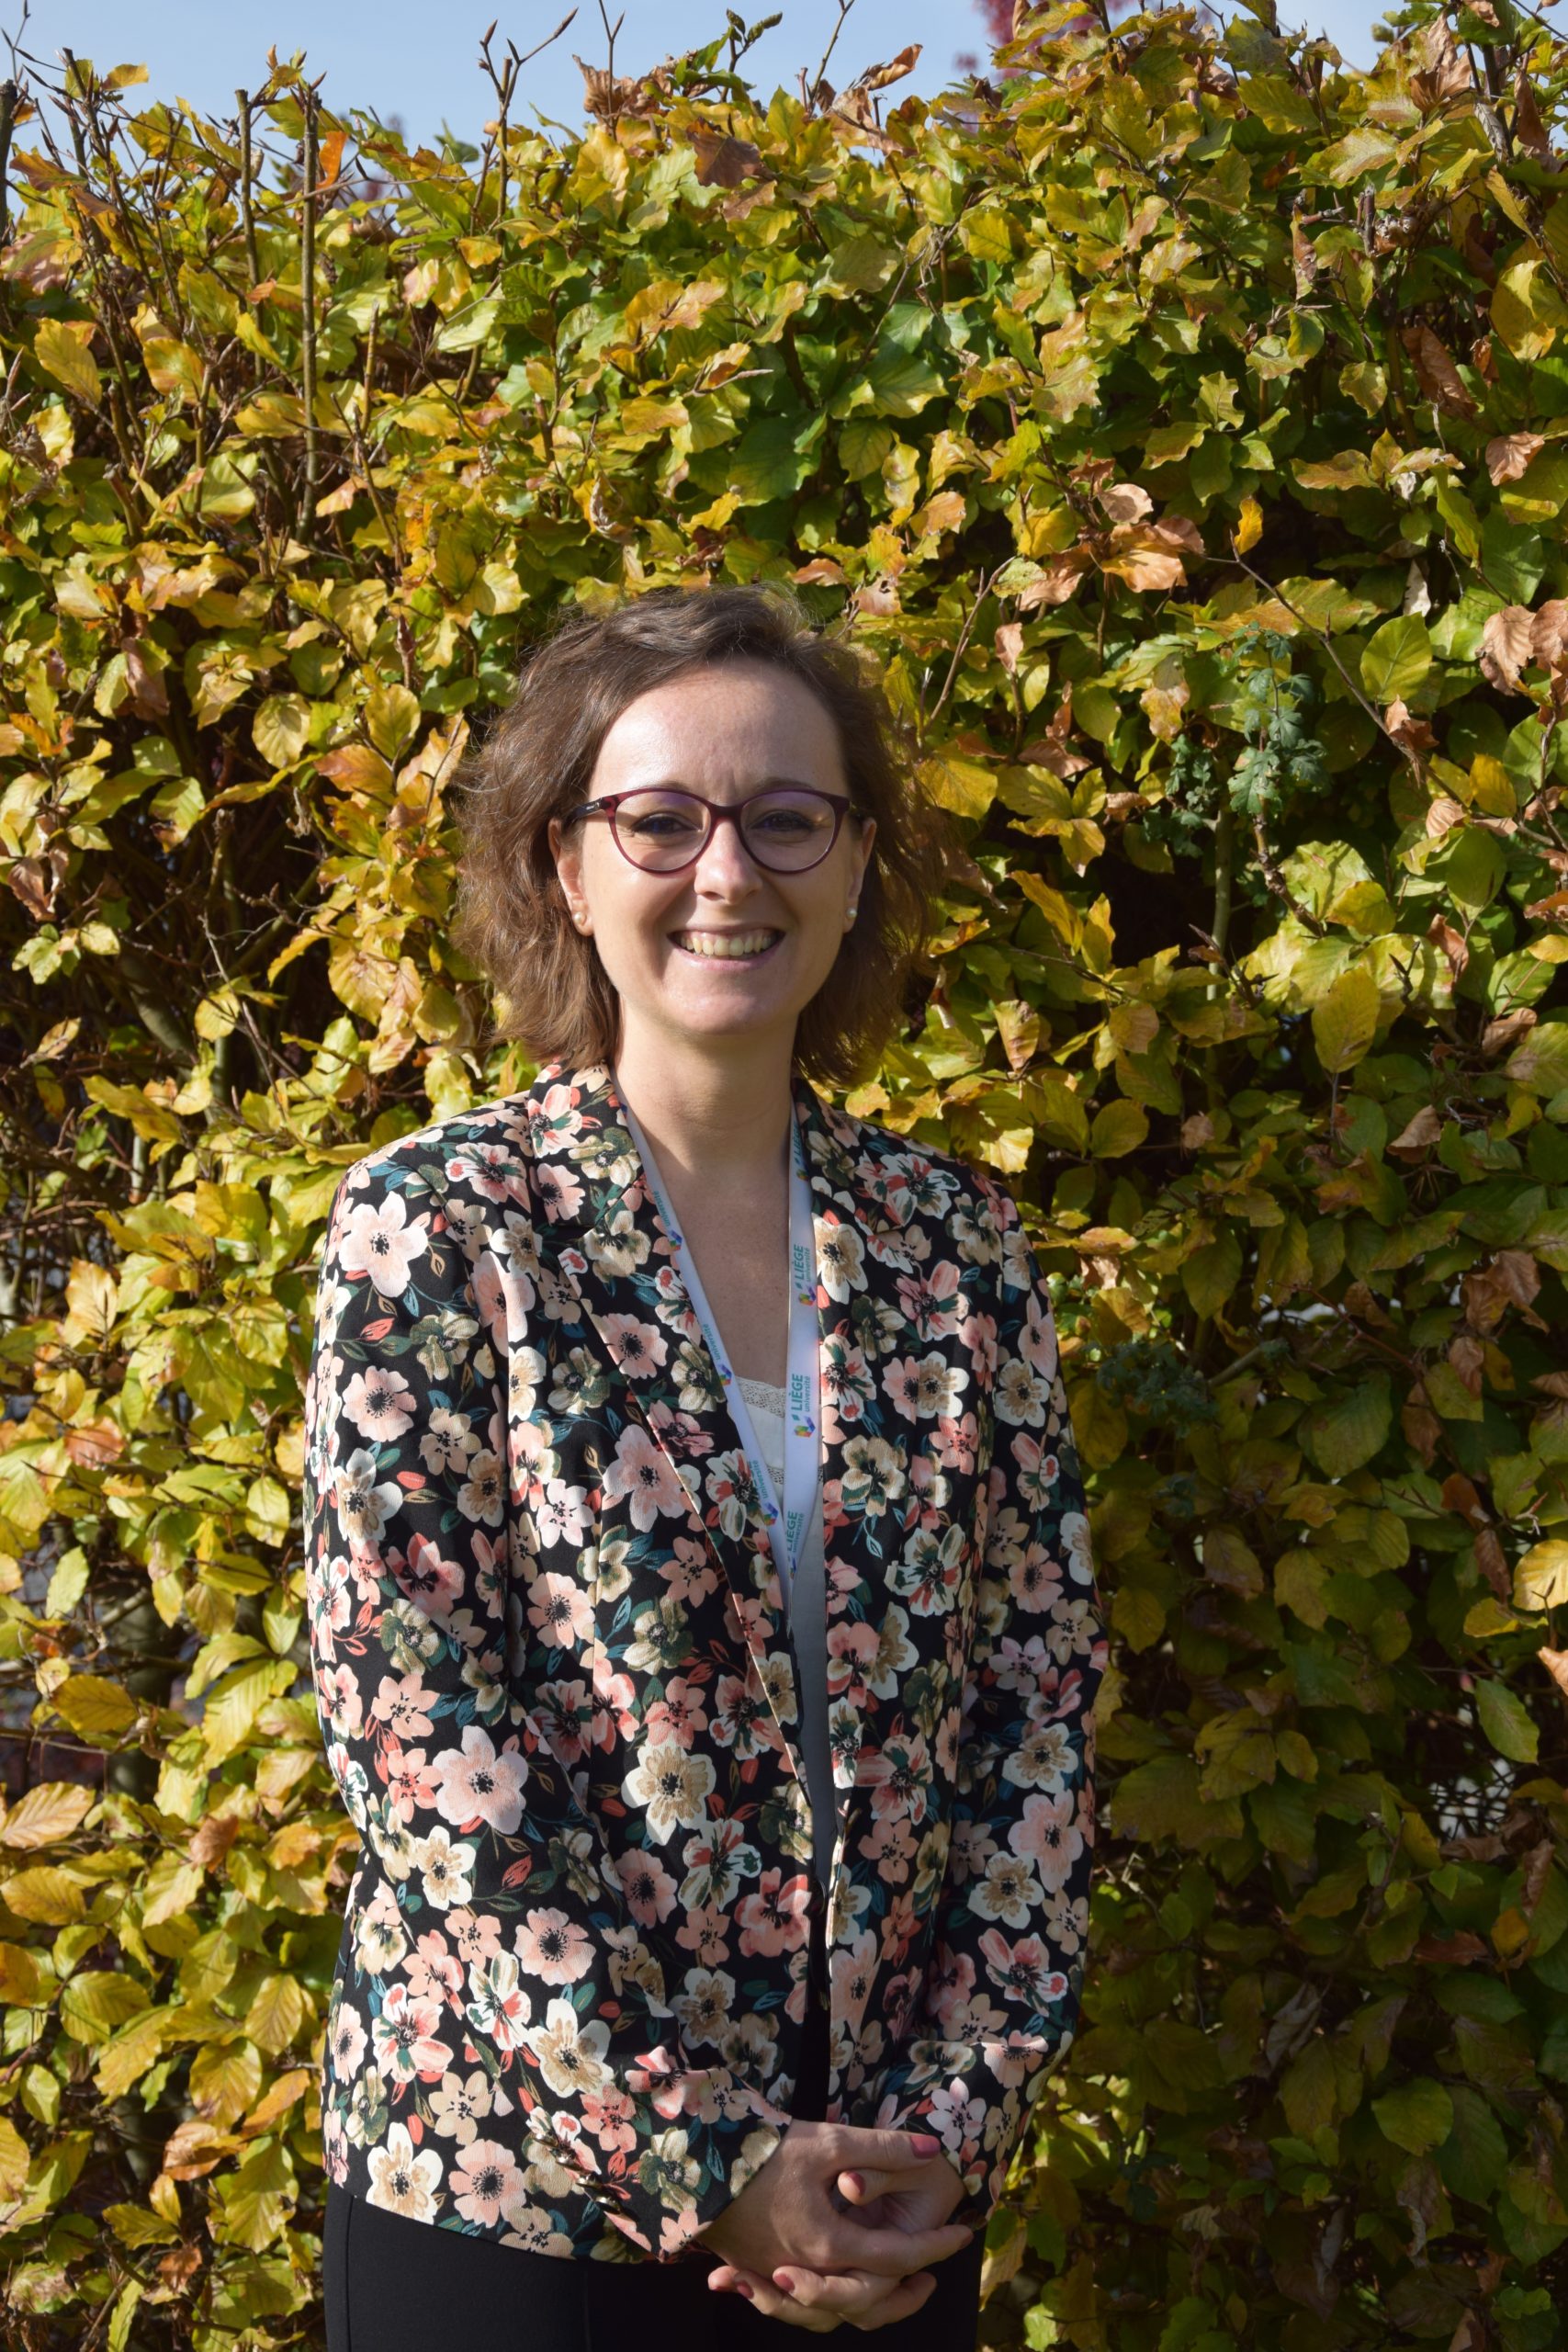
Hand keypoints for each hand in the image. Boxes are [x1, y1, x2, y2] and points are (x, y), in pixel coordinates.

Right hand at [700, 2125, 970, 2332]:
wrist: (694, 2160)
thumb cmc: (763, 2150)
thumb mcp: (828, 2141)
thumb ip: (883, 2149)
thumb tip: (933, 2152)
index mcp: (829, 2244)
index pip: (898, 2257)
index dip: (935, 2247)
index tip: (962, 2234)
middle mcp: (806, 2271)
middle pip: (868, 2302)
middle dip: (906, 2293)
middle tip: (933, 2276)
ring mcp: (777, 2276)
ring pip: (831, 2314)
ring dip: (868, 2306)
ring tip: (894, 2287)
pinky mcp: (756, 2270)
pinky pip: (798, 2307)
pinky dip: (824, 2305)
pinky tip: (835, 2286)